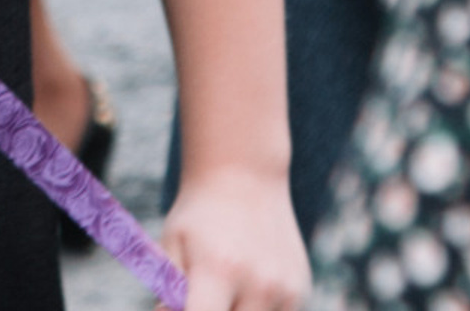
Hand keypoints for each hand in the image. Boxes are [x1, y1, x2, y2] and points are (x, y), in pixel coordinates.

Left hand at [162, 162, 310, 310]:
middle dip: (215, 308)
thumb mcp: (172, 243)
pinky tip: (249, 283)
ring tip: (228, 283)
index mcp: (219, 271)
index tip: (187, 300)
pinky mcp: (300, 290)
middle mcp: (258, 284)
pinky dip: (259, 308)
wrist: (244, 173)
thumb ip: (169, 289)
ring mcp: (285, 289)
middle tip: (207, 286)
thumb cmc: (200, 213)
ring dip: (238, 309)